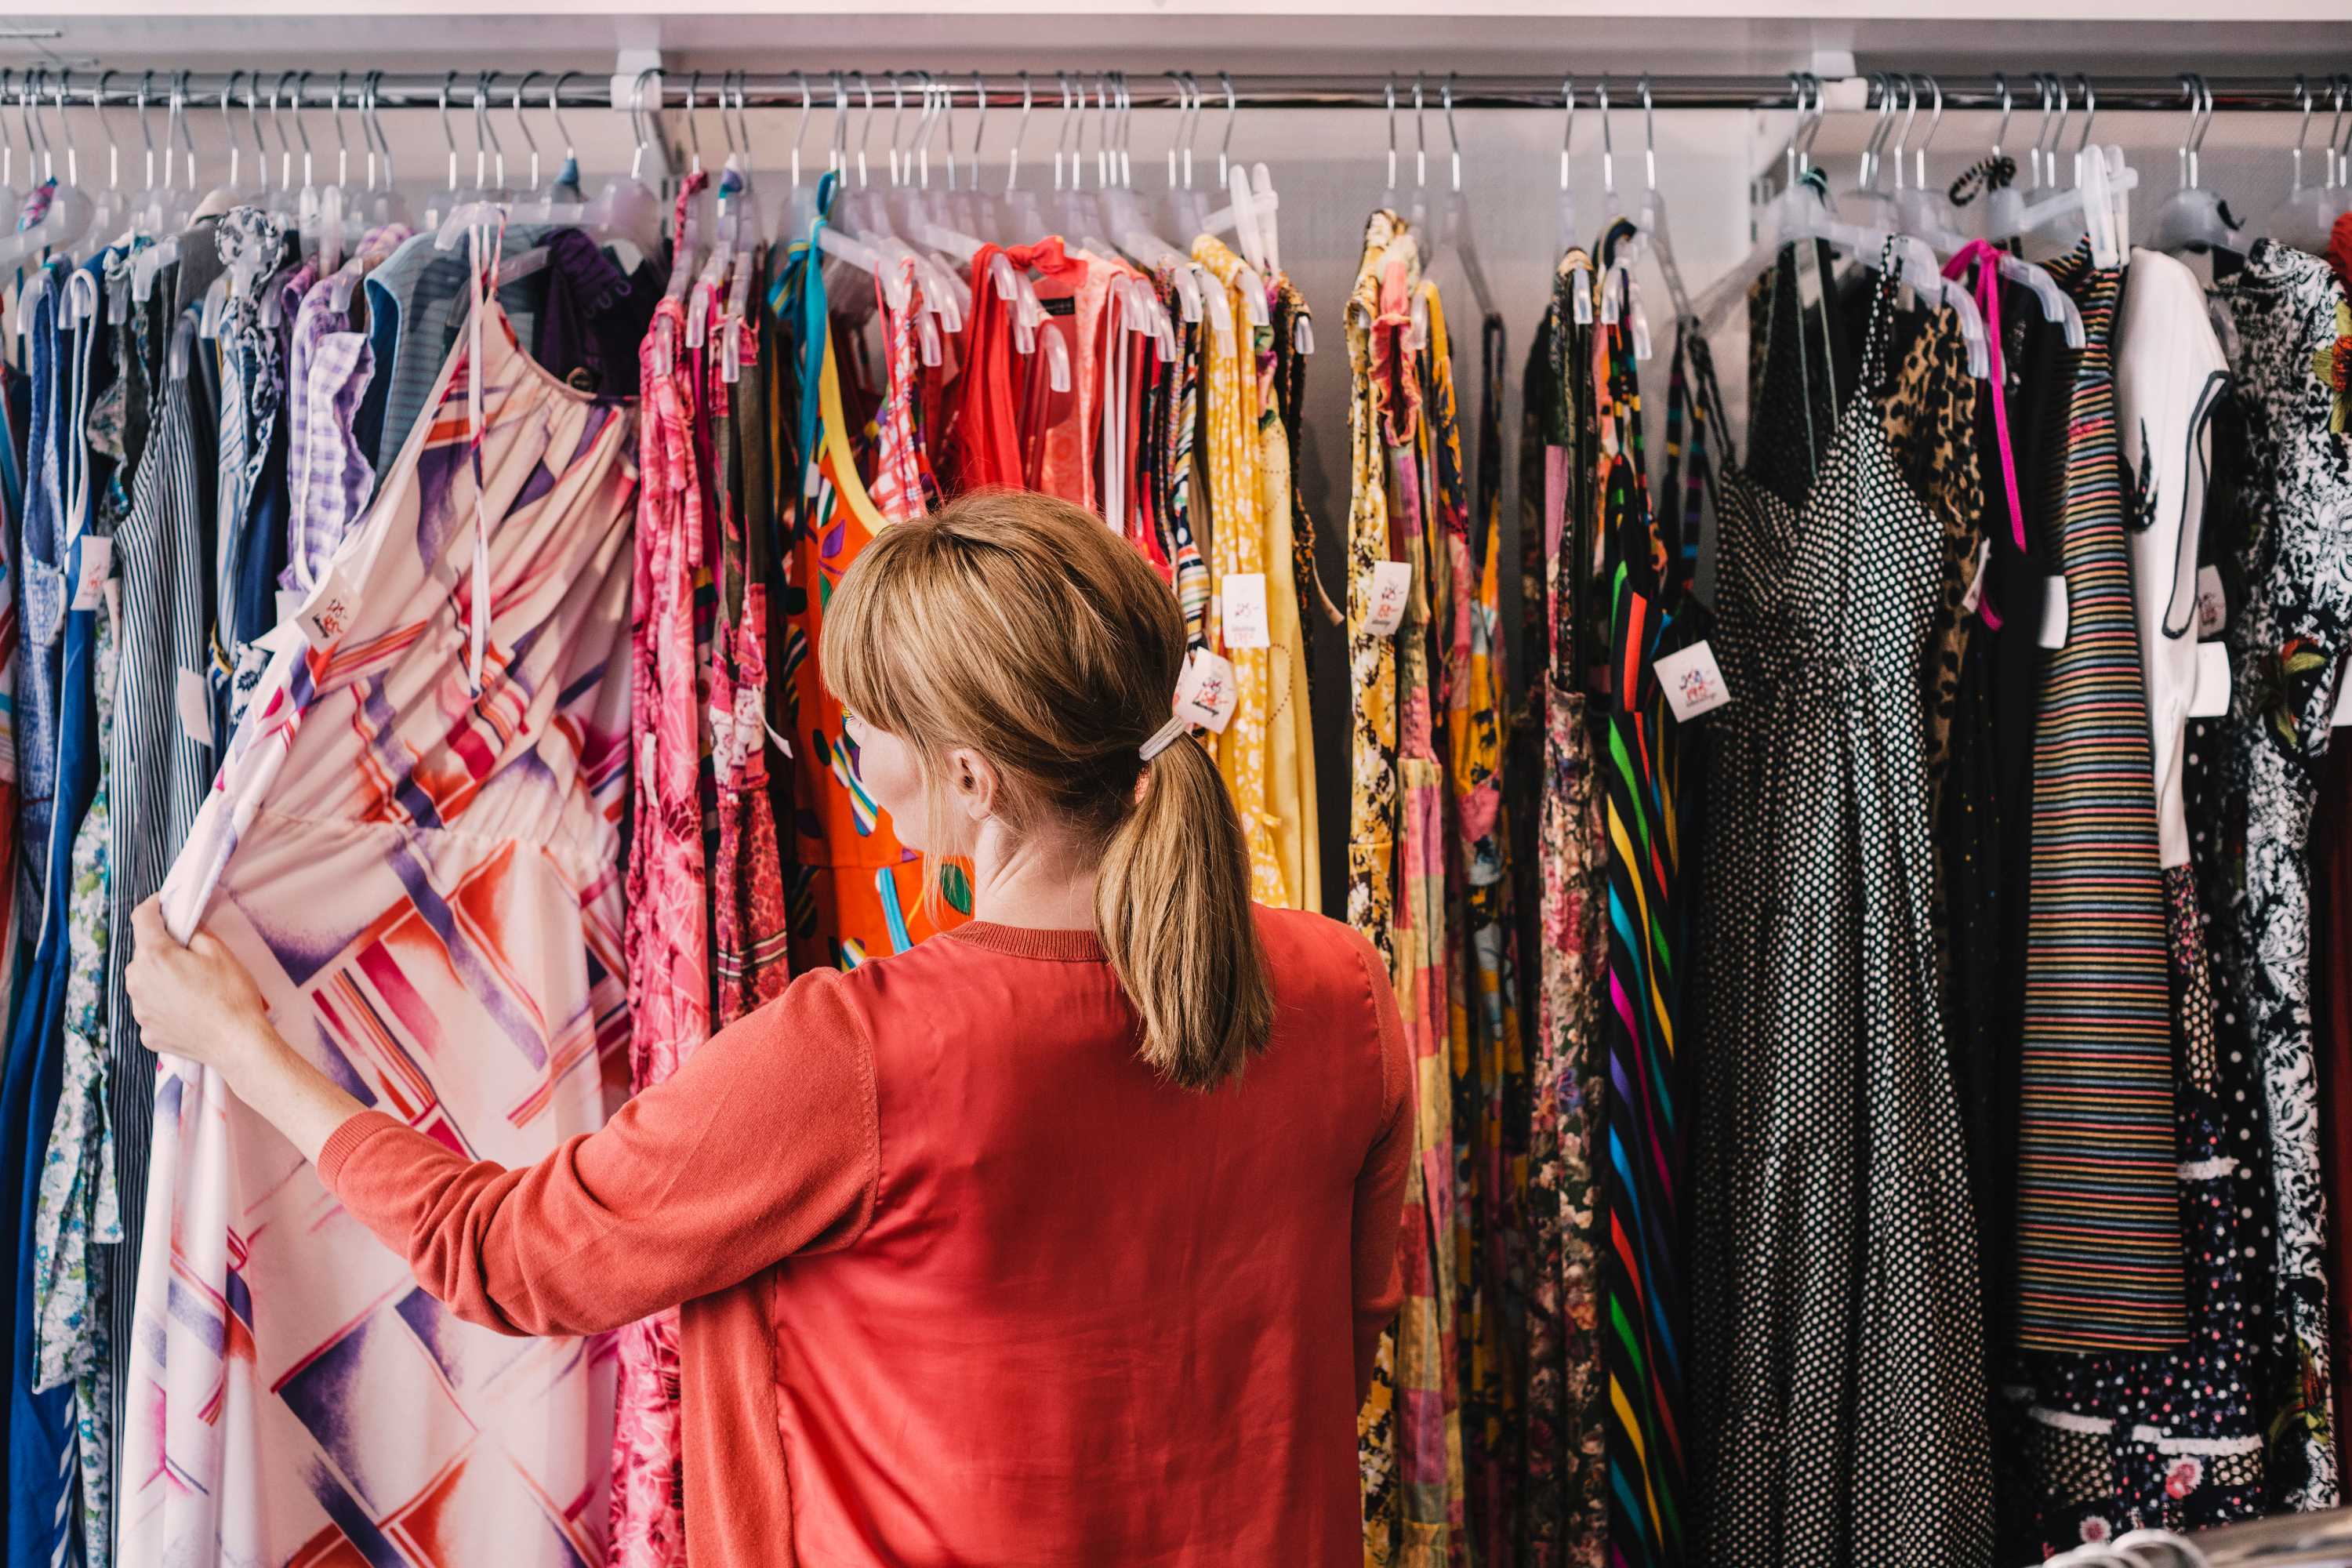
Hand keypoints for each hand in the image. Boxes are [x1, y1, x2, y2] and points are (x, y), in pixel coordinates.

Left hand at [125, 897, 278, 1076]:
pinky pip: (151, 1009)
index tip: (162, 904)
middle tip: (192, 957)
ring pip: (144, 983)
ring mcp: (140, 1010)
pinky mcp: (147, 1033)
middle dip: (162, 950)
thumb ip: (194, 932)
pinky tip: (189, 1011)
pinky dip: (165, 1006)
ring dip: (161, 979)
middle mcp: (138, 982)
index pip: (141, 918)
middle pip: (143, 954)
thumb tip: (183, 927)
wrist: (237, 1043)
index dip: (152, 906)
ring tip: (193, 989)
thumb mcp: (220, 951)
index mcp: (155, 956)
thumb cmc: (232, 995)